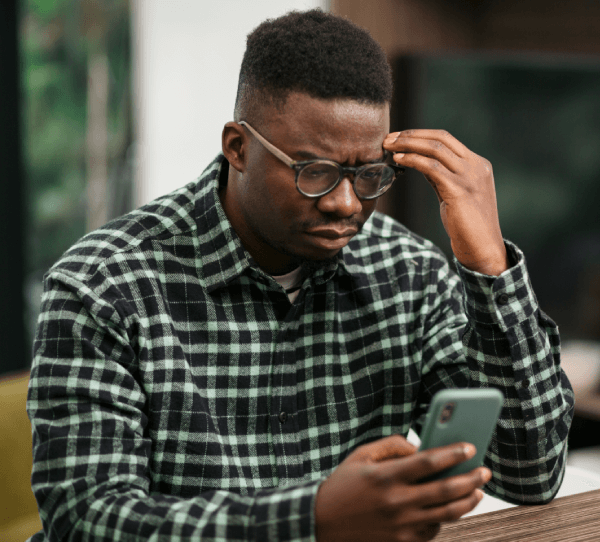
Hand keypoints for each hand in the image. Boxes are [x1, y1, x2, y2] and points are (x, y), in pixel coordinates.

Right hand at [315, 435, 489, 541]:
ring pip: (447, 514)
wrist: (322, 522)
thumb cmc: (343, 484)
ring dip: (467, 501)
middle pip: (445, 490)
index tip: (470, 448)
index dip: (453, 453)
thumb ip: (392, 446)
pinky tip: (450, 508)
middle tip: (484, 471)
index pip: (428, 462)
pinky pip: (434, 530)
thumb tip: (420, 448)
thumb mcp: (362, 455)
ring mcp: (401, 526)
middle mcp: (396, 502)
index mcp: (386, 476)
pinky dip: (446, 518)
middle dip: (470, 478)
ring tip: (478, 491)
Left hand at [383, 130, 508, 275]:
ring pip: (435, 149)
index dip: (420, 134)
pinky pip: (431, 167)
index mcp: (478, 164)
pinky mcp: (459, 190)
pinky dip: (412, 160)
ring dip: (408, 145)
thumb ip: (441, 176)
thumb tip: (418, 160)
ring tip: (388, 147)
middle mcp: (476, 166)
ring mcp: (469, 177)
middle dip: (411, 135)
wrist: (482, 248)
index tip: (398, 137)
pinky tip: (399, 161)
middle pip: (440, 138)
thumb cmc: (467, 225)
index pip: (446, 139)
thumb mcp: (455, 193)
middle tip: (388, 139)